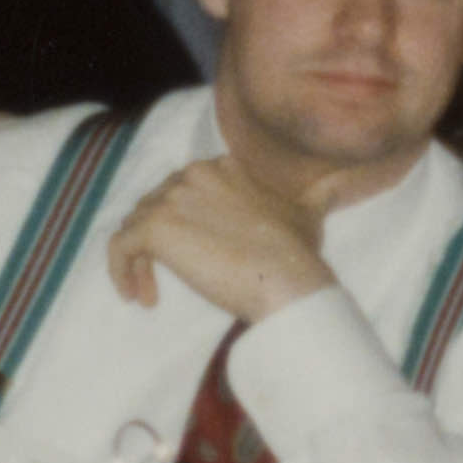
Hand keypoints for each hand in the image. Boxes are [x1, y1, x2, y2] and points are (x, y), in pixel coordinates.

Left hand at [106, 153, 335, 325]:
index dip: (181, 222)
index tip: (192, 256)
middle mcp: (196, 173)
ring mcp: (173, 197)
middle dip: (157, 241)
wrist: (288, 281)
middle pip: (155, 204)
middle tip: (164, 277)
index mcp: (224, 166)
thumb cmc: (300, 255)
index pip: (183, 189)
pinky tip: (136, 295)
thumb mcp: (311, 213)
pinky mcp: (157, 227)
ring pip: (136, 224)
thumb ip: (319, 192)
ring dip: (138, 259)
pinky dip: (120, 269)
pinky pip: (121, 245)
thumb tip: (342, 181)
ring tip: (148, 293)